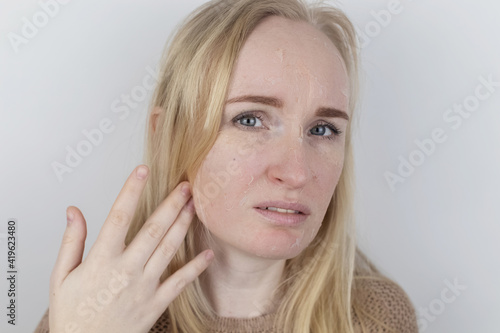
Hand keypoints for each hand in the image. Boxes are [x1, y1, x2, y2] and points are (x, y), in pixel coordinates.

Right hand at [49, 165, 213, 332]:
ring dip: (184, 225)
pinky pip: (180, 282)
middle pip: (152, 229)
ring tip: (195, 205)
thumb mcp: (61, 277)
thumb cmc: (73, 314)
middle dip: (171, 204)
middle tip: (186, 185)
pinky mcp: (156, 303)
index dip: (131, 190)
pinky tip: (209, 254)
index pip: (118, 217)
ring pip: (168, 249)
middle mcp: (125, 270)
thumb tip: (74, 211)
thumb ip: (71, 242)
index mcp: (101, 261)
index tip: (142, 170)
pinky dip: (196, 267)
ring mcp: (143, 287)